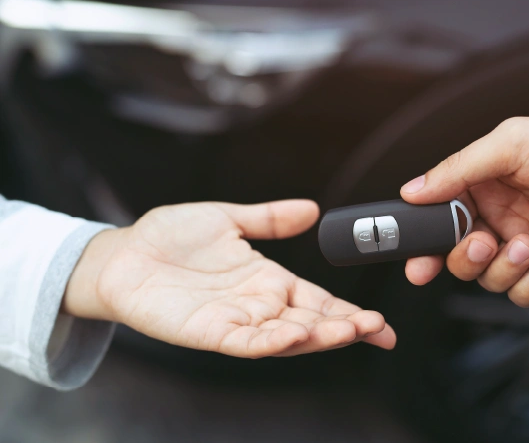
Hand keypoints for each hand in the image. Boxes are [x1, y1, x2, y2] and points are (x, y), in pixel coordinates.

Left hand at [63, 200, 395, 356]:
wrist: (123, 254)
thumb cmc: (170, 237)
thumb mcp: (229, 218)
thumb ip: (270, 218)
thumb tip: (311, 209)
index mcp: (269, 281)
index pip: (319, 301)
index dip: (350, 311)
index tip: (380, 321)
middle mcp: (259, 305)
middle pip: (312, 322)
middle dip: (346, 327)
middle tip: (377, 328)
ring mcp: (237, 321)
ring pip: (287, 337)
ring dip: (320, 337)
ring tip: (350, 331)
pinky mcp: (210, 332)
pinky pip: (246, 342)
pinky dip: (272, 342)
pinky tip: (295, 335)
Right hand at [401, 113, 528, 306]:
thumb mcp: (512, 144)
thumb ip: (457, 169)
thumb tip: (411, 191)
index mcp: (483, 183)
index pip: (438, 216)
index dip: (423, 241)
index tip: (416, 259)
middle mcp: (499, 214)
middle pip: (456, 255)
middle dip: (463, 257)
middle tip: (482, 243)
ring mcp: (524, 243)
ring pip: (488, 277)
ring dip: (504, 268)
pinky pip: (522, 293)